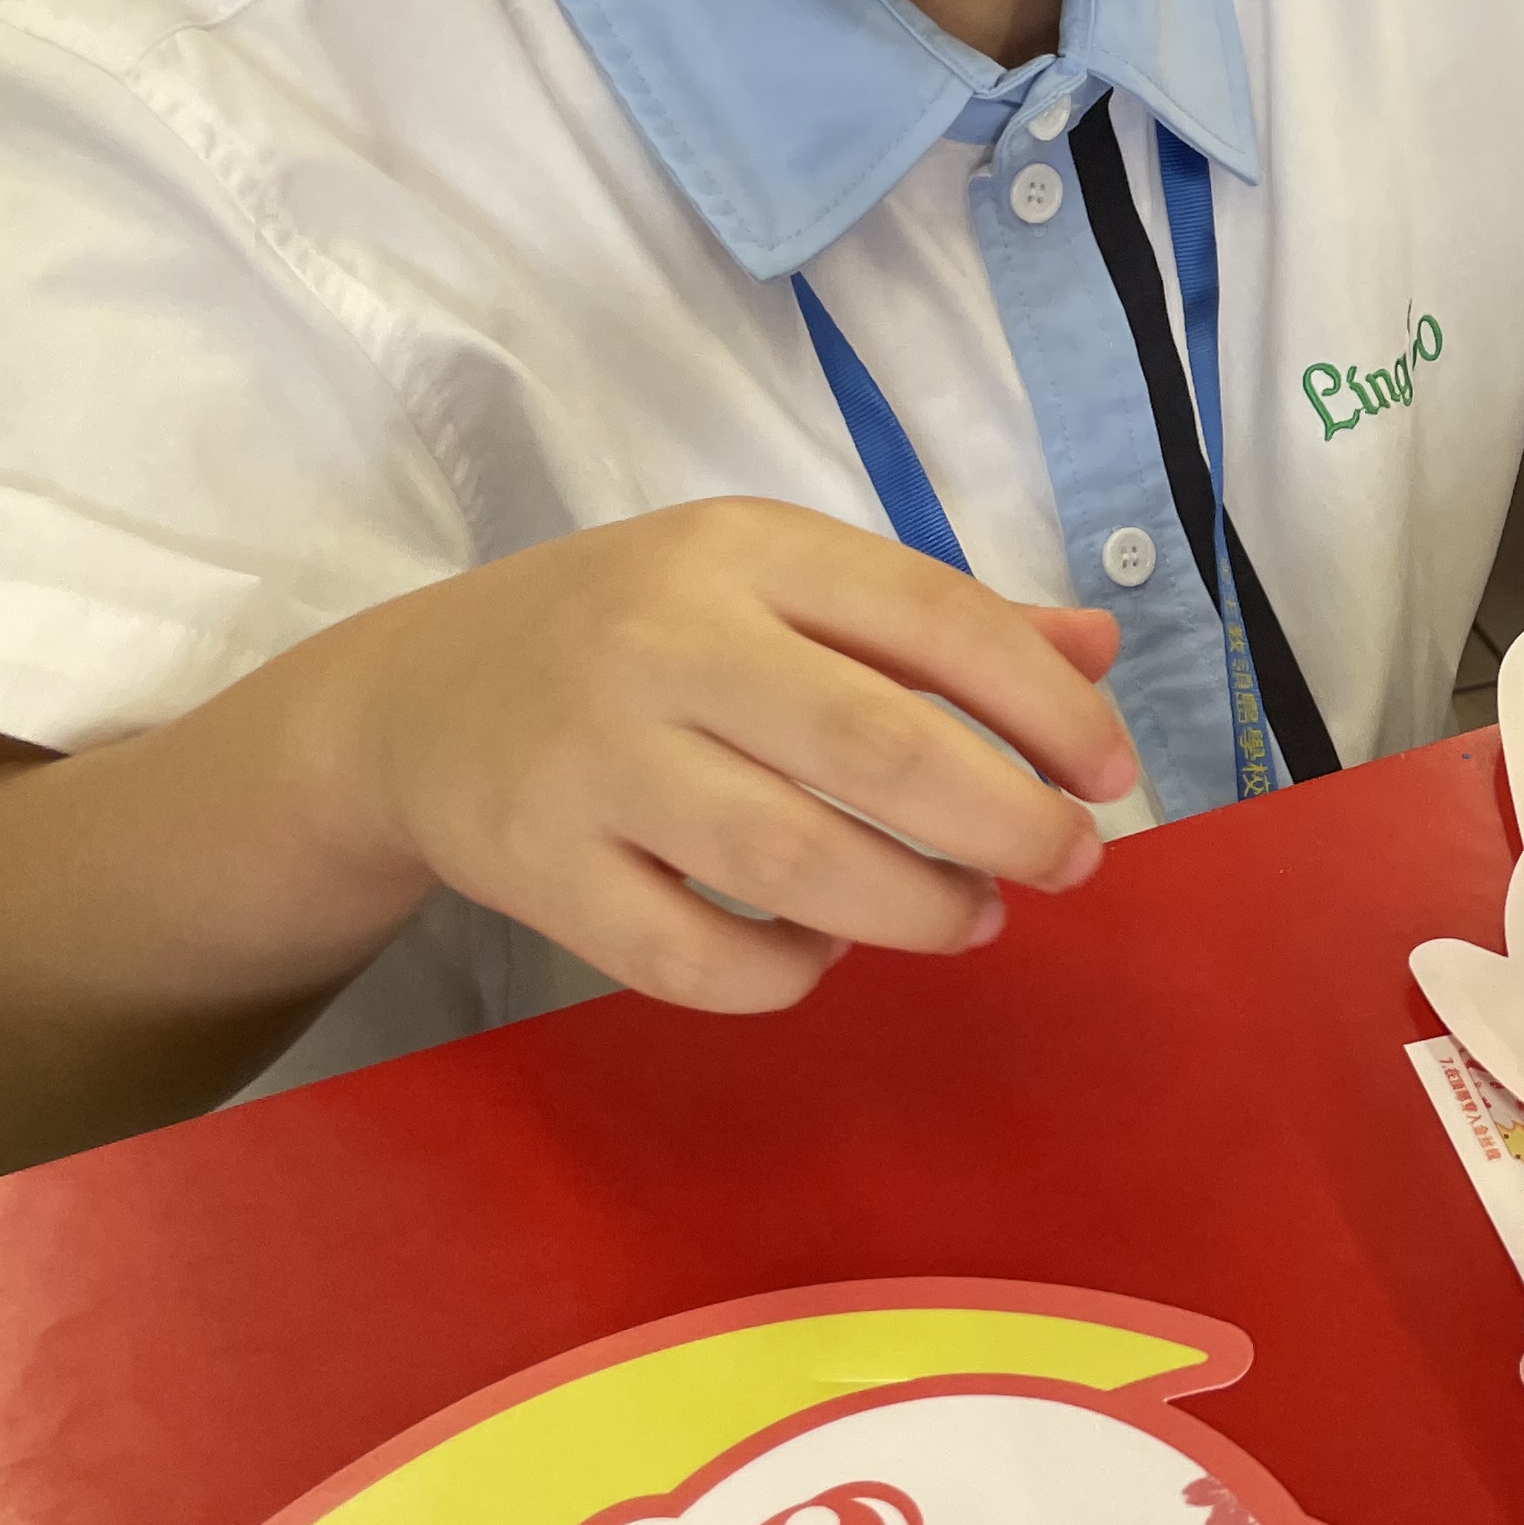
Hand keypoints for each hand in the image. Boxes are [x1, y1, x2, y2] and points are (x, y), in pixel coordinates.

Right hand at [333, 499, 1135, 1012]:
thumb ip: (932, 619)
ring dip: (916, 907)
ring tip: (972, 918)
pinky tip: (824, 953)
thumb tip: (1097, 649)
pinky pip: (693, 959)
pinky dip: (787, 974)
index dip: (1047, 706)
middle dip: (1007, 820)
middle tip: (1069, 864)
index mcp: (742, 550)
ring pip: (793, 862)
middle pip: (876, 746)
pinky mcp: (535, 869)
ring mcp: (591, 761)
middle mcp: (664, 642)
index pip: (932, 616)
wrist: (410, 701)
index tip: (1113, 773)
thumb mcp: (770, 583)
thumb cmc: (632, 633)